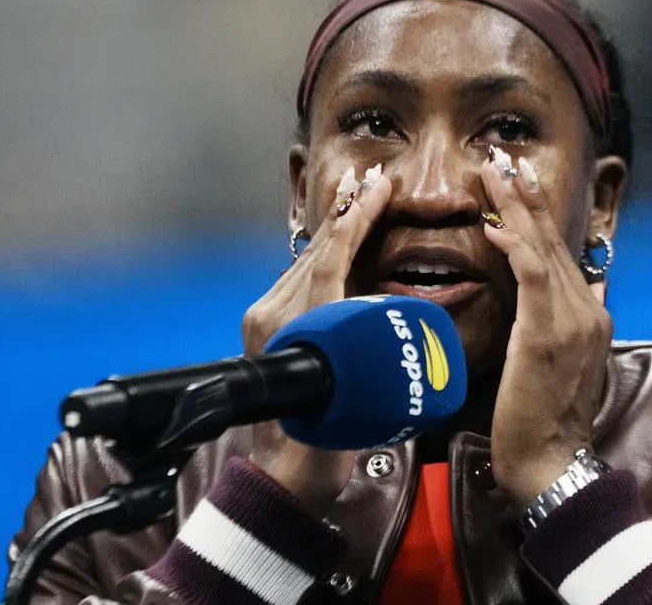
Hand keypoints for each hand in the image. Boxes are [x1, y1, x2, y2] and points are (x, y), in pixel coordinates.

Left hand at [241, 164, 390, 515]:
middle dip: (346, 212)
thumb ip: (364, 345)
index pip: (329, 259)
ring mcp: (266, 320)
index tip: (378, 188)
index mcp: (291, 327)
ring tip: (360, 194)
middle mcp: (271, 315)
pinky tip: (342, 237)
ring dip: (337, 228)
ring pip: (309, 262)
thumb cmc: (320, 441)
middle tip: (373, 178)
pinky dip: (326, 253)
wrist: (285, 473)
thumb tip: (386, 302)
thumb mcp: (353, 392)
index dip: (355, 220)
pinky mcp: (267, 326)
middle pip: (316, 252)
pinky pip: (302, 278)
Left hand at [480, 150, 612, 508]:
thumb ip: (570, 322)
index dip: (537, 216)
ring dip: (516, 208)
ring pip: (543, 249)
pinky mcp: (547, 333)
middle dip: (525, 197)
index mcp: (590, 315)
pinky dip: (514, 247)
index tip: (515, 183)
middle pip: (553, 241)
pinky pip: (531, 277)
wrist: (551, 462)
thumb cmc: (543, 420)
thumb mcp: (564, 364)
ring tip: (492, 173)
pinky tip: (494, 225)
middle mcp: (589, 310)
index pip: (560, 253)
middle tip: (501, 158)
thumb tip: (583, 288)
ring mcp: (573, 320)